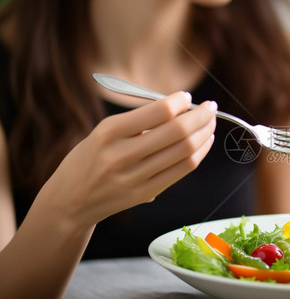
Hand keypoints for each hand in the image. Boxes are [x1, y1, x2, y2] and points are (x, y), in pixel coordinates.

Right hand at [33, 92, 215, 229]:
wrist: (69, 202)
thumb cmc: (88, 160)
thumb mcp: (102, 133)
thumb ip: (139, 123)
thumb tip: (181, 109)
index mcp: (109, 132)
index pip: (157, 112)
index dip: (179, 102)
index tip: (188, 96)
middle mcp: (122, 155)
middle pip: (176, 132)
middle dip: (200, 116)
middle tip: (211, 107)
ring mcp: (135, 178)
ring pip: (184, 151)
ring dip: (204, 133)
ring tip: (211, 122)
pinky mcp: (146, 193)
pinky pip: (182, 170)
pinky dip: (199, 153)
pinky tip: (205, 142)